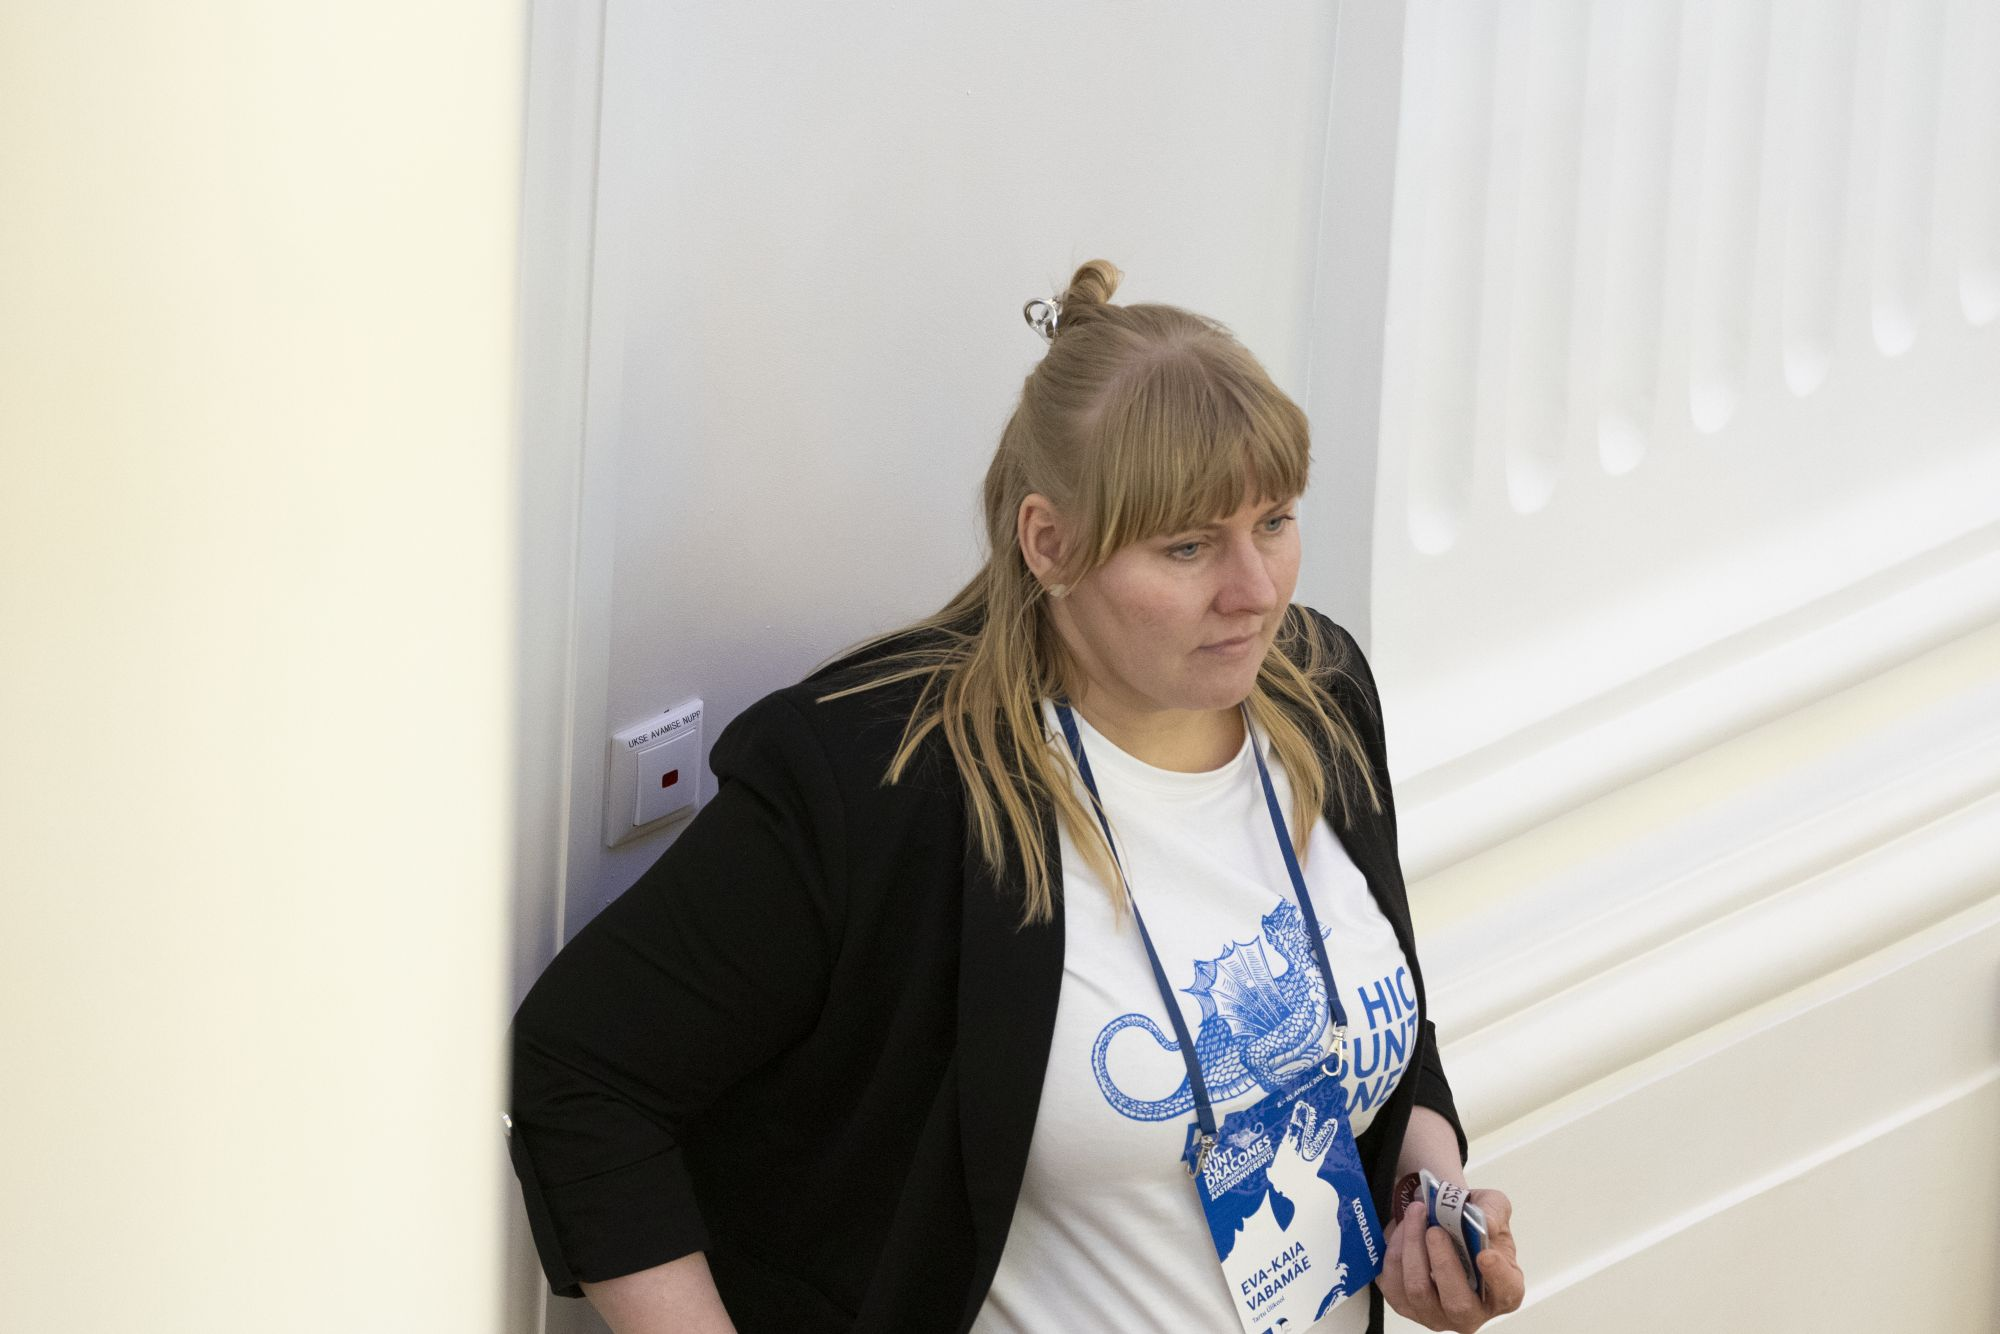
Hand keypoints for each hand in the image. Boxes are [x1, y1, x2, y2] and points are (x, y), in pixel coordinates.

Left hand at [1379, 1187, 1523, 1330]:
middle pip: (1457, 1303)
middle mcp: (1472, 1313)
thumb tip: (1486, 1224)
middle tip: (1435, 1230)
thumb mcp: (1492, 1207)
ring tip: (1415, 1215)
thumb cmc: (1474, 1224)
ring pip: (1418, 1292)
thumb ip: (1493, 1211)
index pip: (1506, 1293)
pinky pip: (1393, 1284)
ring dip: (1413, 1248)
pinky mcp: (1406, 1306)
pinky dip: (1394, 1251)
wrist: (1443, 1223)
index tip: (1485, 1254)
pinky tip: (1403, 1230)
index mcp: (1504, 1290)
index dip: (1497, 1277)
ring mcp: (1437, 1314)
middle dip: (1443, 1262)